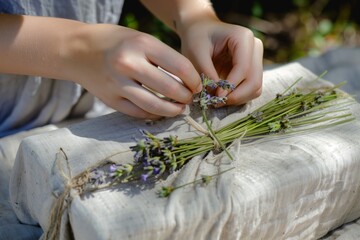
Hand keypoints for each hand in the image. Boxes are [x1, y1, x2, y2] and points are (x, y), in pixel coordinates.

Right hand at [63, 24, 200, 118]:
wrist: (77, 50)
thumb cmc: (116, 42)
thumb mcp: (141, 39)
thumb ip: (163, 57)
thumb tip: (188, 80)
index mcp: (142, 44)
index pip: (180, 67)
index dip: (194, 80)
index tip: (197, 86)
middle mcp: (129, 63)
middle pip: (170, 89)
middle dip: (186, 97)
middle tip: (189, 98)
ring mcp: (118, 84)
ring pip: (155, 106)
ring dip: (172, 110)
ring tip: (178, 108)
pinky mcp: (110, 100)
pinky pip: (138, 113)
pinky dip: (153, 114)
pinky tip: (160, 111)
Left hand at [179, 18, 262, 104]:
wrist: (200, 31)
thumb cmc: (196, 38)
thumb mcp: (196, 54)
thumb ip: (207, 73)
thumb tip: (218, 94)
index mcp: (243, 37)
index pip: (243, 67)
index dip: (230, 85)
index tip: (215, 96)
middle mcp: (255, 47)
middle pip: (254, 80)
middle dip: (236, 95)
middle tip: (217, 102)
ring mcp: (256, 59)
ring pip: (255, 87)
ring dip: (238, 98)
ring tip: (218, 100)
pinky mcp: (252, 69)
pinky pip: (251, 89)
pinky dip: (239, 97)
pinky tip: (223, 96)